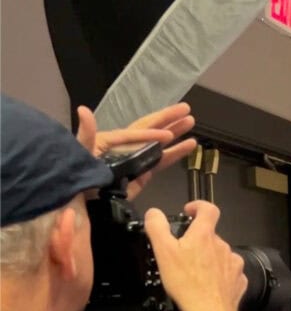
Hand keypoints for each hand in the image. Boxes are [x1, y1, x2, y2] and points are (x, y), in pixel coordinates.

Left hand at [76, 103, 196, 198]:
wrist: (81, 202)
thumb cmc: (78, 175)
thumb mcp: (80, 152)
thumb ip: (85, 134)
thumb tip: (84, 110)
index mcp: (111, 139)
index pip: (135, 133)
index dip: (151, 134)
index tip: (167, 135)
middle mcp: (126, 146)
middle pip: (150, 128)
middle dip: (168, 119)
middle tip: (186, 108)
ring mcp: (135, 160)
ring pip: (159, 143)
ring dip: (175, 132)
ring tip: (192, 122)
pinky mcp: (143, 174)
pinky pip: (161, 160)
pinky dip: (175, 153)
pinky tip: (189, 145)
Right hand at [143, 200, 245, 310]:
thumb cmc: (187, 284)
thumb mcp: (163, 252)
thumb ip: (157, 227)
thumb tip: (153, 213)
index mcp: (204, 235)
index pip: (208, 209)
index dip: (198, 206)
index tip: (190, 211)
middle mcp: (222, 246)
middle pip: (211, 236)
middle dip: (199, 242)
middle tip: (184, 255)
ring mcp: (233, 264)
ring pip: (220, 255)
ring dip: (210, 260)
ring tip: (195, 274)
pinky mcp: (238, 280)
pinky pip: (229, 273)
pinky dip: (219, 276)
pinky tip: (208, 285)